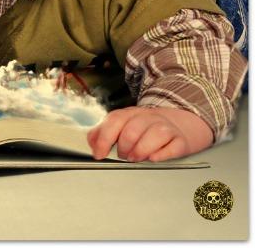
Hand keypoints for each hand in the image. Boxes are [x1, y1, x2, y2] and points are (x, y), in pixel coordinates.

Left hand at [87, 106, 213, 161]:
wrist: (178, 125)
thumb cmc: (145, 129)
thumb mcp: (122, 125)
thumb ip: (102, 133)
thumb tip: (91, 144)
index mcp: (130, 113)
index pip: (114, 121)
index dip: (104, 139)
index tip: (99, 154)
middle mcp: (148, 118)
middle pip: (132, 130)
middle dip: (123, 147)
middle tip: (122, 156)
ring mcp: (165, 127)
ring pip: (154, 136)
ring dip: (140, 151)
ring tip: (135, 158)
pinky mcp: (180, 140)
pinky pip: (172, 147)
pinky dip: (162, 154)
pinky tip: (154, 158)